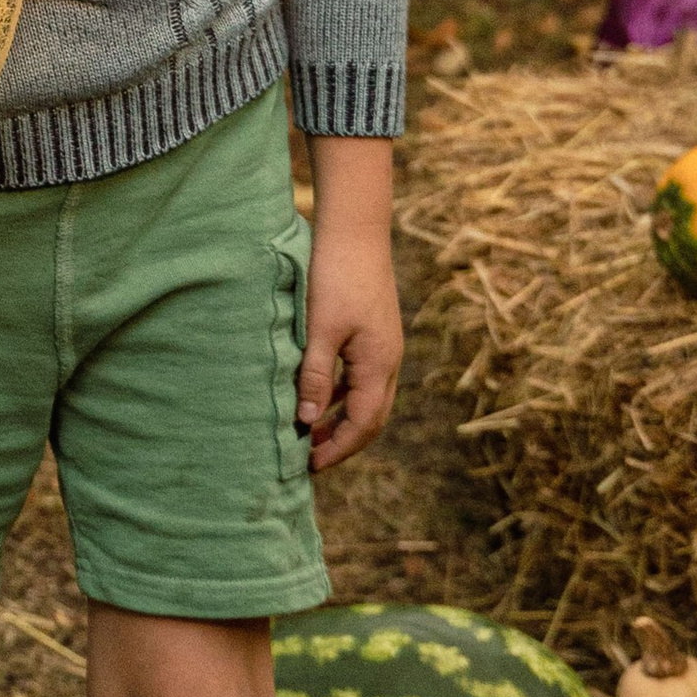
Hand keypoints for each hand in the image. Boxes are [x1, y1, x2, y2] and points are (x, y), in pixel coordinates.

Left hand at [296, 139, 401, 473]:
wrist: (356, 230)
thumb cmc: (335, 276)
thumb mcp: (320, 329)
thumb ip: (313, 376)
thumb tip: (307, 423)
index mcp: (379, 365)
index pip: (363, 424)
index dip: (337, 448)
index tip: (309, 465)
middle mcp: (389, 361)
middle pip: (371, 418)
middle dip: (343, 442)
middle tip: (311, 459)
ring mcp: (384, 347)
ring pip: (367, 398)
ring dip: (342, 419)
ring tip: (311, 434)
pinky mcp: (375, 333)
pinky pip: (361, 377)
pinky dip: (342, 395)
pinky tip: (318, 395)